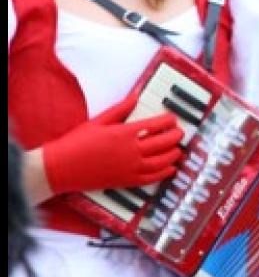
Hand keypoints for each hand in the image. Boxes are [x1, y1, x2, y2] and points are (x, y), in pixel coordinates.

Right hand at [42, 89, 181, 194]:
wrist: (61, 167)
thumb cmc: (77, 142)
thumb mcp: (99, 120)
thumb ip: (121, 108)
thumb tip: (136, 95)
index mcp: (124, 133)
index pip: (155, 125)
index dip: (168, 121)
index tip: (172, 119)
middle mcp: (131, 151)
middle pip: (163, 143)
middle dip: (175, 136)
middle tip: (179, 133)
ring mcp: (130, 168)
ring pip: (162, 161)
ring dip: (174, 154)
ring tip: (178, 149)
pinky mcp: (127, 182)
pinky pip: (152, 178)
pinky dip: (165, 173)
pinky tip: (170, 169)